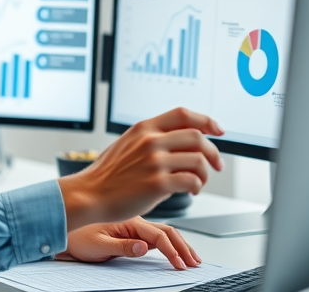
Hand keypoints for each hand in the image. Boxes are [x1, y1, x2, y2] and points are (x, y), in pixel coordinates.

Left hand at [56, 218, 201, 269]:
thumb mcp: (97, 244)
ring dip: (179, 243)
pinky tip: (174, 249)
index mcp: (127, 220)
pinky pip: (154, 235)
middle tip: (195, 262)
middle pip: (166, 231)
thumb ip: (121, 246)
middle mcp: (133, 220)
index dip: (172, 250)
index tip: (181, 264)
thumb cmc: (76, 236)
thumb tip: (144, 248)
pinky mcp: (130, 231)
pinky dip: (168, 243)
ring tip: (192, 257)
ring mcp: (133, 225)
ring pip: (163, 232)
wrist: (63, 228)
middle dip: (183, 246)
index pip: (157, 235)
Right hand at [57, 107, 224, 229]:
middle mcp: (150, 141)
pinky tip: (190, 191)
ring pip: (198, 161)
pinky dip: (196, 187)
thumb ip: (149, 138)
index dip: (206, 120)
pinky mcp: (157, 184)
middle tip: (216, 165)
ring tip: (198, 183)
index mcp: (143, 128)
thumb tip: (178, 140)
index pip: (183, 115)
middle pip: (197, 137)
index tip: (218, 130)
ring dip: (205, 174)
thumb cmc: (106, 174)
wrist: (90, 194)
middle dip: (213, 152)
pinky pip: (191, 181)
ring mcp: (154, 162)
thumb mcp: (125, 144)